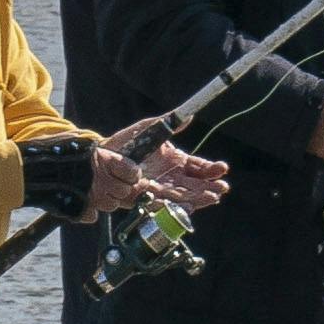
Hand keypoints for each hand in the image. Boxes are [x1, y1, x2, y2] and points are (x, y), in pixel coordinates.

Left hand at [83, 130, 225, 219]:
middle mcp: (170, 178)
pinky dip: (176, 206)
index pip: (198, 167)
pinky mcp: (145, 199)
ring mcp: (159, 190)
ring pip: (182, 196)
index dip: (211, 169)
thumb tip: (189, 116)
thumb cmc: (126, 142)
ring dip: (198, 198)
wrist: (101, 158)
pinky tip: (188, 207)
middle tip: (222, 189)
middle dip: (209, 187)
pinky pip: (163, 204)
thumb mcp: (149, 129)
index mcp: (175, 161)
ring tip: (212, 198)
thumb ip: (168, 123)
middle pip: (194, 185)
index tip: (221, 169)